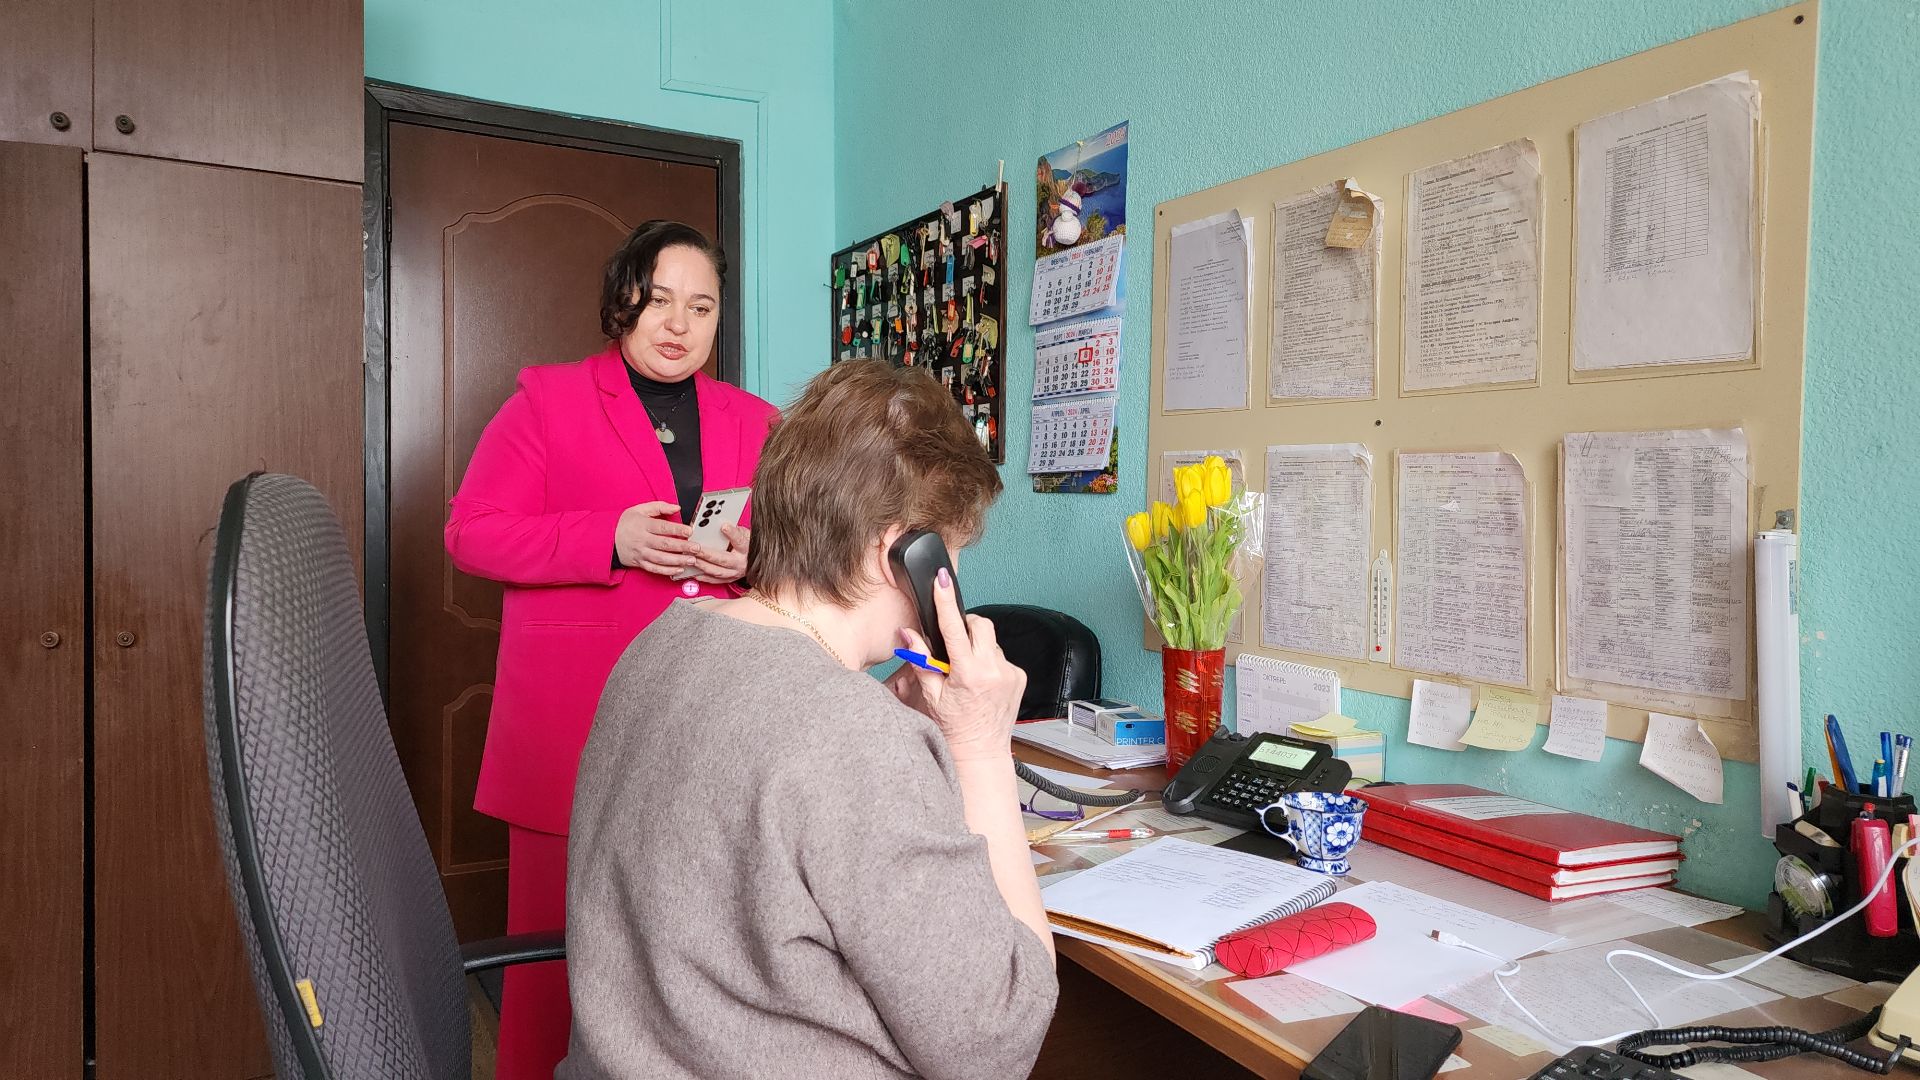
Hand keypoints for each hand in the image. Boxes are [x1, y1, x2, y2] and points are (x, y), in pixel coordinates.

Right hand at [614, 501, 696, 576]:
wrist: (607, 539)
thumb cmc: (626, 523)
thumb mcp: (639, 509)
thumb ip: (659, 507)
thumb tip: (676, 508)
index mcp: (642, 525)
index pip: (662, 527)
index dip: (677, 529)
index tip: (689, 531)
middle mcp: (642, 540)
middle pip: (664, 544)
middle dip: (682, 547)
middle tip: (696, 548)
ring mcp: (640, 553)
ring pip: (661, 559)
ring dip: (677, 560)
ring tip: (691, 560)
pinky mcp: (640, 563)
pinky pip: (654, 569)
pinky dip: (667, 571)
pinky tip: (679, 569)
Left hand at [689, 523, 748, 584]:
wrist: (756, 562)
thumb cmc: (748, 546)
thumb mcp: (746, 534)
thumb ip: (735, 530)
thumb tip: (722, 524)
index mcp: (746, 549)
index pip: (739, 541)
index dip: (732, 533)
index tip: (724, 526)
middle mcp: (740, 563)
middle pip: (722, 559)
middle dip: (707, 554)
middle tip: (695, 548)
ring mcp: (734, 573)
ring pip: (716, 571)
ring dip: (702, 566)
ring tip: (691, 559)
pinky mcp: (729, 579)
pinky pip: (714, 580)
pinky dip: (703, 577)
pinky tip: (694, 572)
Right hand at [897, 567, 1024, 762]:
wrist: (981, 750)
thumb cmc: (954, 726)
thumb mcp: (931, 694)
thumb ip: (921, 660)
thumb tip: (908, 634)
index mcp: (968, 674)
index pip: (955, 628)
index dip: (946, 602)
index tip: (942, 581)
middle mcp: (993, 671)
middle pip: (981, 624)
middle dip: (966, 625)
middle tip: (955, 643)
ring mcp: (1010, 673)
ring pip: (991, 641)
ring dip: (978, 647)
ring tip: (968, 671)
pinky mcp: (1020, 676)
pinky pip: (1001, 656)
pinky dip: (989, 661)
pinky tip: (982, 680)